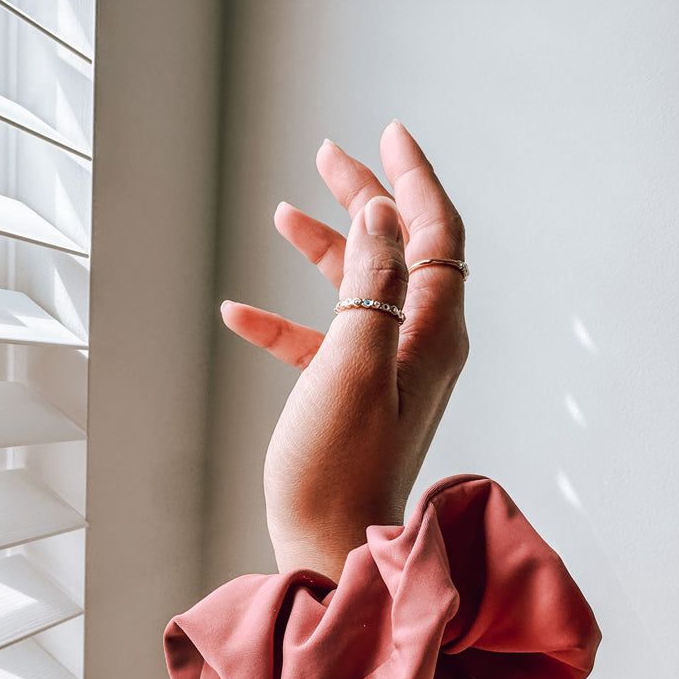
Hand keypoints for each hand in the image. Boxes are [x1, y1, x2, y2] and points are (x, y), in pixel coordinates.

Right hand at [222, 121, 467, 579]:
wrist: (329, 546)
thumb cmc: (338, 467)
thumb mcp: (352, 363)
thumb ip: (374, 284)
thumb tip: (383, 212)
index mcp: (433, 333)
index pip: (438, 234)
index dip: (415, 179)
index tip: (388, 132)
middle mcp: (420, 347)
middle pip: (402, 252)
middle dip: (366, 199)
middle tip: (328, 156)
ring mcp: (388, 373)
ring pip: (363, 291)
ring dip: (326, 250)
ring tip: (285, 212)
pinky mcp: (354, 399)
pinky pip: (326, 342)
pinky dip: (288, 321)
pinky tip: (240, 314)